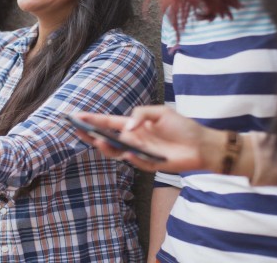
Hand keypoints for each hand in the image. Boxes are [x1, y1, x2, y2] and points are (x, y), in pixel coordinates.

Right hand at [75, 105, 224, 172]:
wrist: (201, 144)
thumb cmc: (181, 127)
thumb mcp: (160, 112)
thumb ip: (141, 114)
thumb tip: (127, 128)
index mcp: (133, 126)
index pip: (108, 123)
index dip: (93, 120)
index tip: (76, 116)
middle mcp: (133, 140)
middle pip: (107, 139)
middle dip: (91, 135)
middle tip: (77, 130)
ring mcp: (140, 153)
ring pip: (117, 153)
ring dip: (107, 148)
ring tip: (99, 141)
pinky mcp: (151, 164)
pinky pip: (138, 162)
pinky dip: (133, 158)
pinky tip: (129, 151)